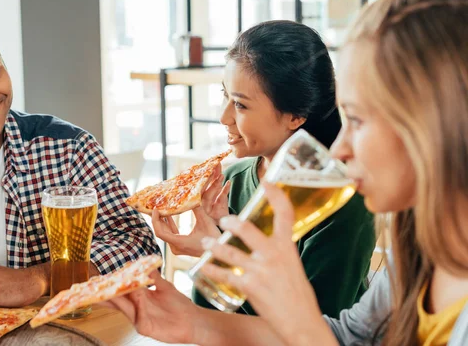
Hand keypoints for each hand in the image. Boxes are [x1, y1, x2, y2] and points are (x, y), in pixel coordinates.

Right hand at [101, 270, 204, 343]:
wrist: (193, 320)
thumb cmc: (179, 305)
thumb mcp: (164, 286)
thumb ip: (152, 276)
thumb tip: (141, 263)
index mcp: (138, 298)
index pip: (120, 291)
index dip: (109, 285)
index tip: (96, 279)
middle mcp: (136, 309)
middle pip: (117, 300)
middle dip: (105, 293)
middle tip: (92, 285)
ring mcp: (139, 318)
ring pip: (124, 307)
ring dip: (118, 297)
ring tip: (109, 288)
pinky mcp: (145, 328)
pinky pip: (138, 315)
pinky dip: (138, 305)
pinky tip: (140, 297)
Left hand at [151, 168, 229, 256]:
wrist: (220, 251)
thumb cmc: (214, 238)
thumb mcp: (205, 222)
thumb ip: (197, 209)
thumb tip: (191, 196)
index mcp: (180, 243)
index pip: (160, 233)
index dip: (155, 220)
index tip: (155, 209)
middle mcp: (176, 247)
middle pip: (161, 232)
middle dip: (157, 219)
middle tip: (156, 205)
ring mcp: (177, 247)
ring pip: (165, 233)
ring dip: (162, 221)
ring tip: (160, 208)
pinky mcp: (180, 245)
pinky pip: (170, 234)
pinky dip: (169, 224)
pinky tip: (168, 215)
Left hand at [200, 182, 336, 344]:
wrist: (302, 323)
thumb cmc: (299, 296)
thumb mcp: (293, 266)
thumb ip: (281, 252)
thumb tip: (271, 244)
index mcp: (287, 247)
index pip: (284, 214)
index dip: (275, 195)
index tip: (266, 182)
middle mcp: (273, 255)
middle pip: (248, 230)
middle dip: (233, 223)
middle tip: (224, 220)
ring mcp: (260, 270)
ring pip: (230, 252)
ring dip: (215, 246)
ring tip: (207, 242)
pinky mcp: (249, 286)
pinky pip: (224, 274)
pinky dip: (211, 269)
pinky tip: (202, 267)